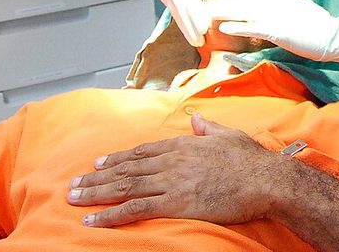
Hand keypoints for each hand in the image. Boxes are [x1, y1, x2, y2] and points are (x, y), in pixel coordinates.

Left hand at [67, 113, 283, 226]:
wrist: (264, 179)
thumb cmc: (251, 160)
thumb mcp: (229, 135)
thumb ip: (209, 128)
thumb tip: (197, 118)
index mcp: (184, 144)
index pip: (142, 151)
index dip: (118, 158)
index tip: (99, 163)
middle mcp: (172, 161)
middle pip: (127, 168)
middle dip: (97, 177)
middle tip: (74, 184)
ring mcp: (172, 182)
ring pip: (125, 187)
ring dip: (96, 193)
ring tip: (74, 198)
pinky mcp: (175, 204)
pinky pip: (135, 209)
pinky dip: (111, 214)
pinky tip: (93, 220)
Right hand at [154, 0, 220, 46]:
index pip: (189, 0)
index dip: (196, 16)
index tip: (204, 29)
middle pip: (179, 9)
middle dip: (189, 28)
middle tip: (199, 43)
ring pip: (175, 10)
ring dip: (185, 26)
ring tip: (195, 41)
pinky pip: (172, 7)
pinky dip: (181, 17)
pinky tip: (189, 29)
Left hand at [214, 0, 338, 68]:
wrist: (332, 35)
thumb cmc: (315, 23)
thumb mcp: (296, 5)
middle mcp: (274, 2)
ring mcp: (274, 16)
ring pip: (242, 10)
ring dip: (222, 10)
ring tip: (204, 11)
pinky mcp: (276, 31)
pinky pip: (252, 27)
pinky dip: (237, 26)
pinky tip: (223, 28)